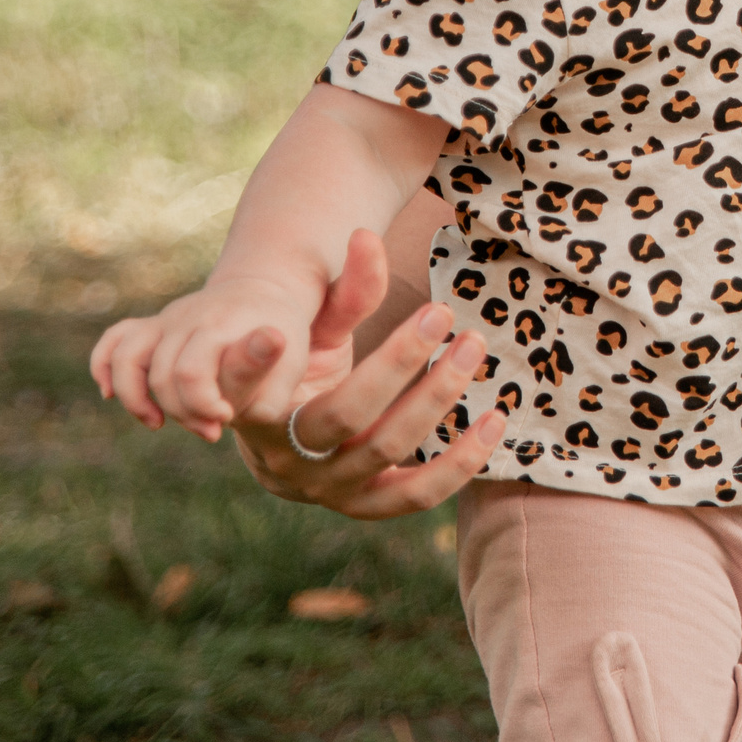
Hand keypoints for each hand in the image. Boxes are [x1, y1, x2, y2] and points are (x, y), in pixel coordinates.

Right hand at [91, 271, 319, 442]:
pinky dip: (103, 365)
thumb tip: (235, 406)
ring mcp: (168, 319)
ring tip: (157, 424)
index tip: (226, 418)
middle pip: (161, 375)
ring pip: (128, 358)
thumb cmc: (281, 337)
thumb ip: (266, 389)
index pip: (191, 372)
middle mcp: (190, 318)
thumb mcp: (291, 363)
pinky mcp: (155, 324)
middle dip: (182, 413)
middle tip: (212, 431)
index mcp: (223, 327)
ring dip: (136, 399)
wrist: (265, 293)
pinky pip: (115, 338)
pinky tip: (110, 394)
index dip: (202, 405)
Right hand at [220, 227, 509, 518]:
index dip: (255, 363)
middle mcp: (286, 460)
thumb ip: (343, 292)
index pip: (248, 389)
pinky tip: (494, 419)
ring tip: (474, 347)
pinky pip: (417, 495)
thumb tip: (366, 235)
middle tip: (444, 312)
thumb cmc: (303, 369)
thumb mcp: (313, 331)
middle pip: (345, 415)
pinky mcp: (366, 507)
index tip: (282, 327)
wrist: (299, 437)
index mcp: (255, 412)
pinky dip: (460, 462)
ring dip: (438, 398)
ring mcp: (328, 490)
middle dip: (400, 361)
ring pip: (387, 450)